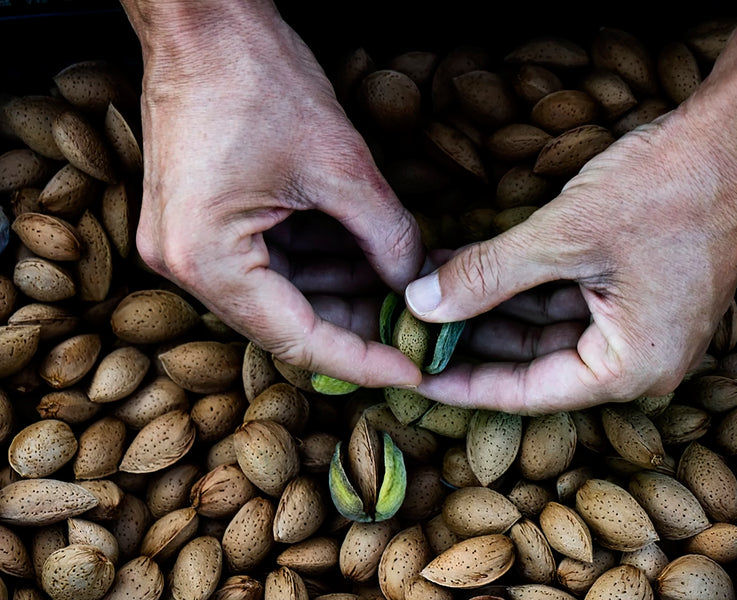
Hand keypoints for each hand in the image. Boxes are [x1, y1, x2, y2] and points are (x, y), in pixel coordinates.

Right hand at [133, 10, 423, 387]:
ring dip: (343, 290)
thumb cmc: (255, 78)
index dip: (363, 361)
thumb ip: (386, 236)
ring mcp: (190, 242)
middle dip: (358, 323)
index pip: (298, 339)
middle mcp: (187, 264)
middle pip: (288, 320)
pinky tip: (368, 259)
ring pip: (283, 292)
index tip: (413, 371)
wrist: (201, 17)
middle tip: (417, 327)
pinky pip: (271, 260)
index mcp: (208, 261)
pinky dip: (320, 260)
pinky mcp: (204, 220)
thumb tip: (416, 283)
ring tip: (403, 290)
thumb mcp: (340, 165)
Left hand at [405, 106, 736, 412]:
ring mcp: (637, 322)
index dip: (462, 382)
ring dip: (487, 303)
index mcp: (631, 368)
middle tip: (407, 326)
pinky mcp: (634, 289)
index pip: (526, 391)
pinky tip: (467, 263)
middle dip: (469, 337)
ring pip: (542, 325)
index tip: (411, 374)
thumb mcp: (564, 237)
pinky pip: (562, 297)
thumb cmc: (671, 191)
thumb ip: (488, 275)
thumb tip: (420, 303)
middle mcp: (637, 357)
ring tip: (427, 286)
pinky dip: (517, 281)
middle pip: (532, 361)